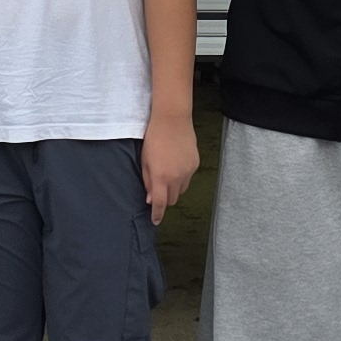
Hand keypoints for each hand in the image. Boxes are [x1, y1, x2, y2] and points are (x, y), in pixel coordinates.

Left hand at [140, 108, 201, 222]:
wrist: (172, 119)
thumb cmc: (154, 138)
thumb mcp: (145, 160)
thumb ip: (147, 181)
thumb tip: (150, 198)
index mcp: (161, 177)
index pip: (160, 203)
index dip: (157, 214)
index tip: (155, 220)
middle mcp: (176, 177)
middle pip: (173, 200)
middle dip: (166, 200)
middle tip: (158, 191)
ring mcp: (188, 171)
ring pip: (181, 190)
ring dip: (174, 189)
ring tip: (167, 175)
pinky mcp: (195, 164)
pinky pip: (188, 178)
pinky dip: (181, 177)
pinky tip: (175, 164)